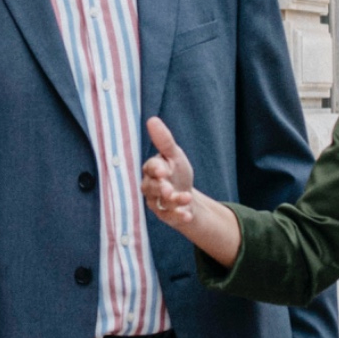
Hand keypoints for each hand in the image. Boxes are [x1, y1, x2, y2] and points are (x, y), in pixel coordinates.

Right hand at [141, 118, 241, 267]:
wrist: (186, 197)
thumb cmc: (177, 173)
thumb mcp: (174, 155)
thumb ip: (164, 141)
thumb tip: (152, 120)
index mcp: (152, 169)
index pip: (150, 168)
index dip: (156, 169)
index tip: (164, 169)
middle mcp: (150, 187)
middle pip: (151, 187)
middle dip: (160, 188)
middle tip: (169, 189)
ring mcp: (157, 203)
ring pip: (160, 203)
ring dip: (173, 201)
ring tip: (186, 198)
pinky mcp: (166, 216)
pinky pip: (170, 217)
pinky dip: (179, 216)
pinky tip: (188, 214)